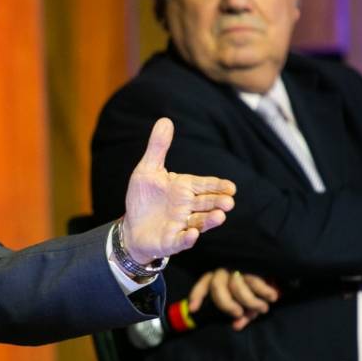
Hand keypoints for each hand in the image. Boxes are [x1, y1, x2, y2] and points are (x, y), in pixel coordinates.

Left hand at [122, 118, 235, 262]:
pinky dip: (187, 238)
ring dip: (210, 220)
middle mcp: (187, 207)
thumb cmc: (144, 198)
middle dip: (218, 203)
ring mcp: (180, 225)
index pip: (205, 185)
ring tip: (220, 216)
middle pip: (207, 204)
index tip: (231, 187)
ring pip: (199, 222)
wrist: (131, 226)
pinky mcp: (170, 241)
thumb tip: (165, 120)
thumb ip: (158, 147)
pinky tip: (192, 234)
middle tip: (229, 202)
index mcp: (184, 189)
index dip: (218, 186)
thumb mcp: (147, 170)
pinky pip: (181, 240)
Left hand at [189, 269, 278, 330]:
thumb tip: (236, 326)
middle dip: (227, 305)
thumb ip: (240, 315)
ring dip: (251, 302)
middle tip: (239, 314)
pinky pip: (257, 282)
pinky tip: (273, 297)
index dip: (197, 296)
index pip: (203, 284)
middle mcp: (224, 270)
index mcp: (216, 277)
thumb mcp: (245, 303)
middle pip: (217, 287)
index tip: (194, 309)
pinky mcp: (255, 266)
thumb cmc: (254, 290)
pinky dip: (265, 292)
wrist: (273, 267)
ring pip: (237, 287)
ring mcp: (238, 267)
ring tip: (263, 309)